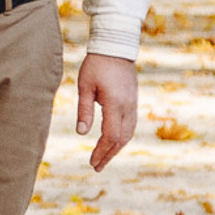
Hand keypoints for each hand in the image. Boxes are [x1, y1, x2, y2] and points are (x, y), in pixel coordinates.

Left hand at [76, 52, 137, 169]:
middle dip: (109, 155)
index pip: (110, 136)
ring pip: (128, 135)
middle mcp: (127, 108)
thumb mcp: (85, 86)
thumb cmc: (96, 65)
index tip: (92, 162)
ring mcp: (133, 106)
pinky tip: (113, 142)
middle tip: (96, 166)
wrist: (116, 47)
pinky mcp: (133, 103)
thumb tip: (80, 133)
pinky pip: (130, 126)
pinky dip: (122, 138)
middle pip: (121, 140)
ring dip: (116, 148)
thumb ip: (84, 110)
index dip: (101, 151)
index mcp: (114, 104)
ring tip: (104, 157)